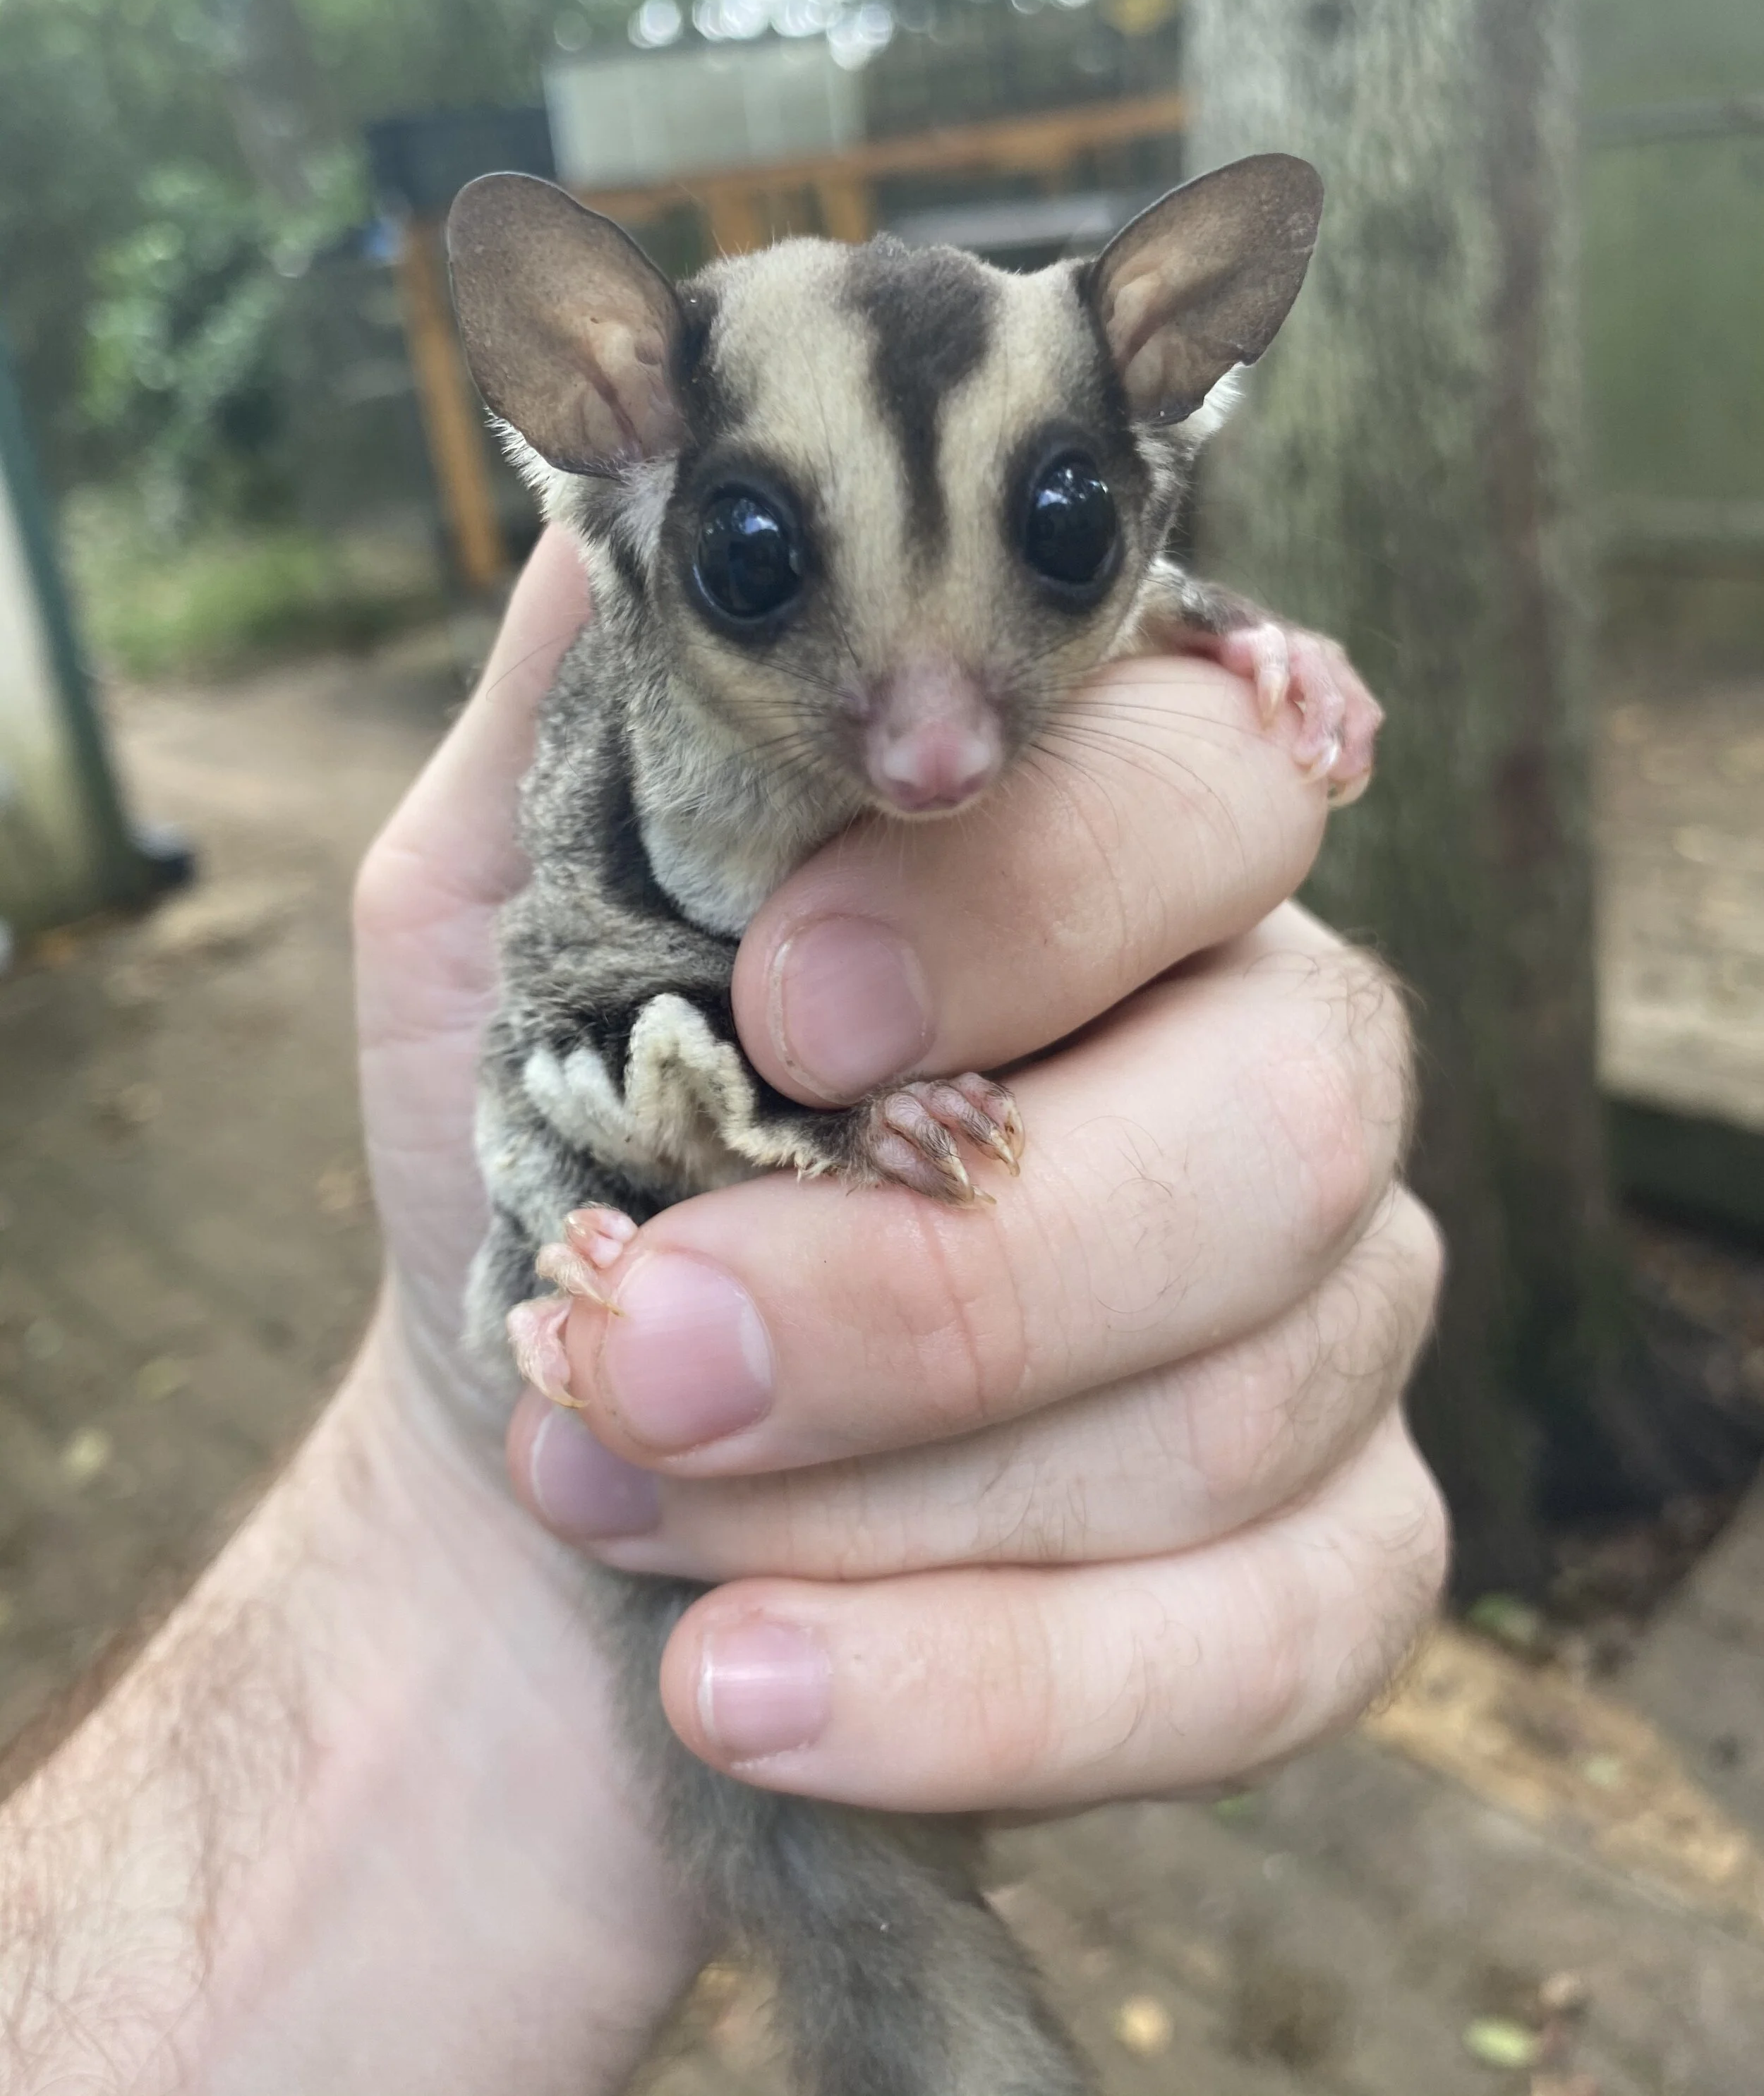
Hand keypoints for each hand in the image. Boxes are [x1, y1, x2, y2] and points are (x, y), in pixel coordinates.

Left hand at [503, 581, 1446, 1814]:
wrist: (562, 1481)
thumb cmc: (559, 1171)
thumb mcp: (498, 929)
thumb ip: (588, 720)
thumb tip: (639, 497)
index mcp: (1117, 863)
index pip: (1205, 784)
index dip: (1029, 893)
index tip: (778, 1009)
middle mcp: (1278, 1053)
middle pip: (1286, 1114)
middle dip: (949, 1276)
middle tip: (652, 1352)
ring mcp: (1336, 1311)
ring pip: (1248, 1402)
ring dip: (892, 1499)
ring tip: (622, 1510)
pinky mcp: (1338, 1549)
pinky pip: (1280, 1638)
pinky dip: (995, 1691)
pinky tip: (751, 1688)